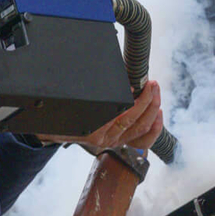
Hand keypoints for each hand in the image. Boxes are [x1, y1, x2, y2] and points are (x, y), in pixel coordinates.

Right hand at [39, 81, 162, 151]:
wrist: (55, 130)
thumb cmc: (63, 113)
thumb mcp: (72, 101)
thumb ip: (90, 94)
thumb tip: (98, 73)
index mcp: (93, 130)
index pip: (118, 114)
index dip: (132, 99)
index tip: (136, 85)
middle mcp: (106, 138)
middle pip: (134, 121)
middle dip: (147, 100)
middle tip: (152, 83)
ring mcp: (115, 142)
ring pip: (142, 128)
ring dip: (153, 108)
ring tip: (155, 91)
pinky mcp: (121, 142)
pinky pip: (143, 141)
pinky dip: (155, 128)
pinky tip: (159, 113)